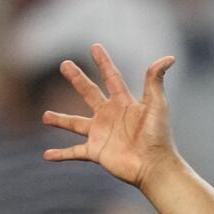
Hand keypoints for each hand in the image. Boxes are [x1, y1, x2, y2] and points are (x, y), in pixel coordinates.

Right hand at [42, 44, 178, 189]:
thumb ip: (156, 81)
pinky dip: (61, 154)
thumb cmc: (158, 136)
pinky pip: (74, 152)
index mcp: (123, 103)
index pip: (111, 78)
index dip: (103, 62)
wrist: (154, 166)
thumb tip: (169, 57)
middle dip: (77, 79)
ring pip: (75, 124)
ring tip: (45, 116)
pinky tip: (47, 155)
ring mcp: (101, 134)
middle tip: (64, 64)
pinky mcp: (96, 152)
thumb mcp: (157, 105)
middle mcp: (109, 116)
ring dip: (60, 120)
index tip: (94, 47)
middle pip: (89, 93)